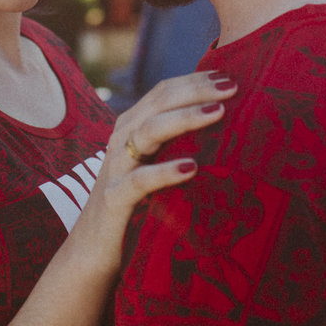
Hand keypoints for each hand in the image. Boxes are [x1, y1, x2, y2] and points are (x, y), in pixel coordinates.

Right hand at [66, 71, 236, 276]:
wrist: (94, 250)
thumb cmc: (136, 205)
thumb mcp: (155, 166)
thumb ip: (176, 144)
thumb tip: (225, 129)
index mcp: (132, 127)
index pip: (164, 91)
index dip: (194, 80)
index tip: (228, 75)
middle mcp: (121, 139)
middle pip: (159, 102)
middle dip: (196, 90)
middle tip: (231, 86)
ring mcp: (116, 168)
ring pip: (149, 131)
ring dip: (185, 118)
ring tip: (218, 112)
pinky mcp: (114, 199)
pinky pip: (139, 181)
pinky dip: (165, 171)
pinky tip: (191, 167)